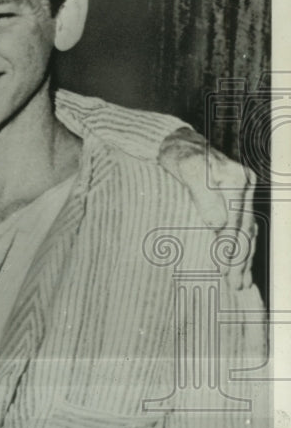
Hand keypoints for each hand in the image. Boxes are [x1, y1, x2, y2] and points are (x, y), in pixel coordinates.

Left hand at [158, 127, 257, 288]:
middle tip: (235, 285)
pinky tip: (242, 262)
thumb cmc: (179, 156)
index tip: (223, 270)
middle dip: (240, 260)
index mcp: (236, 180)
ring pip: (248, 230)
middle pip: (245, 230)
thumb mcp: (186, 171)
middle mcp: (245, 185)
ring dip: (245, 258)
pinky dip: (243, 245)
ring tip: (241, 282)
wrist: (178, 142)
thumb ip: (203, 197)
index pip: (235, 223)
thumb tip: (217, 225)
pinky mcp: (237, 196)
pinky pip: (243, 225)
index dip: (229, 249)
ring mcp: (244, 191)